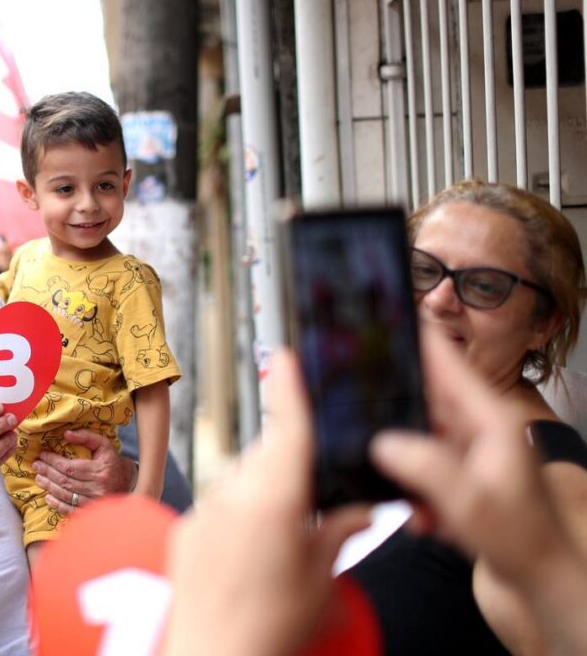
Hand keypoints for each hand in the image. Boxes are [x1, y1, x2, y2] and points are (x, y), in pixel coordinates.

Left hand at [33, 430, 133, 514]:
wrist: (126, 482)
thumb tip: (66, 434)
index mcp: (101, 470)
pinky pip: (71, 510)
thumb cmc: (110, 461)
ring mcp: (95, 502)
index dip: (53, 461)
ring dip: (49, 487)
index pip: (70, 467)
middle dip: (48, 473)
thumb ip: (86, 437)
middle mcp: (98, 488)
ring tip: (38, 478)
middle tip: (36, 466)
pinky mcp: (92, 512)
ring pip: (66, 495)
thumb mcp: (103, 444)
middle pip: (65, 481)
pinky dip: (57, 504)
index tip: (43, 454)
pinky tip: (48, 496)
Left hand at [160, 352, 368, 655]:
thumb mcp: (322, 576)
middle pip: (267, 456)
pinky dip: (236, 514)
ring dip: (261, 493)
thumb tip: (359, 508)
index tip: (285, 357)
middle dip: (289, 468)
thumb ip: (337, 530)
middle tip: (310, 508)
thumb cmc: (274, 625)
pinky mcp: (186, 528)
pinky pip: (218, 504)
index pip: (287, 430)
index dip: (289, 390)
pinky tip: (246, 553)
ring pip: (241, 479)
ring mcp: (205, 510)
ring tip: (277, 542)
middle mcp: (235, 493)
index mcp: (276, 498)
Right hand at [370, 330, 575, 590]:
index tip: (384, 318)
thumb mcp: (469, 502)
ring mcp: (470, 458)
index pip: (448, 364)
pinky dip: (415, 497)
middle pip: (424, 401)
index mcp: (492, 421)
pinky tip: (424, 523)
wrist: (543, 586)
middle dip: (394, 415)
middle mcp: (480, 433)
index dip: (417, 338)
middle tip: (360, 411)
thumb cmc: (524, 542)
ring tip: (414, 501)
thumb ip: (423, 467)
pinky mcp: (460, 483)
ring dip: (404, 469)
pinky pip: (420, 474)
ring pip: (415, 441)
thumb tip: (381, 441)